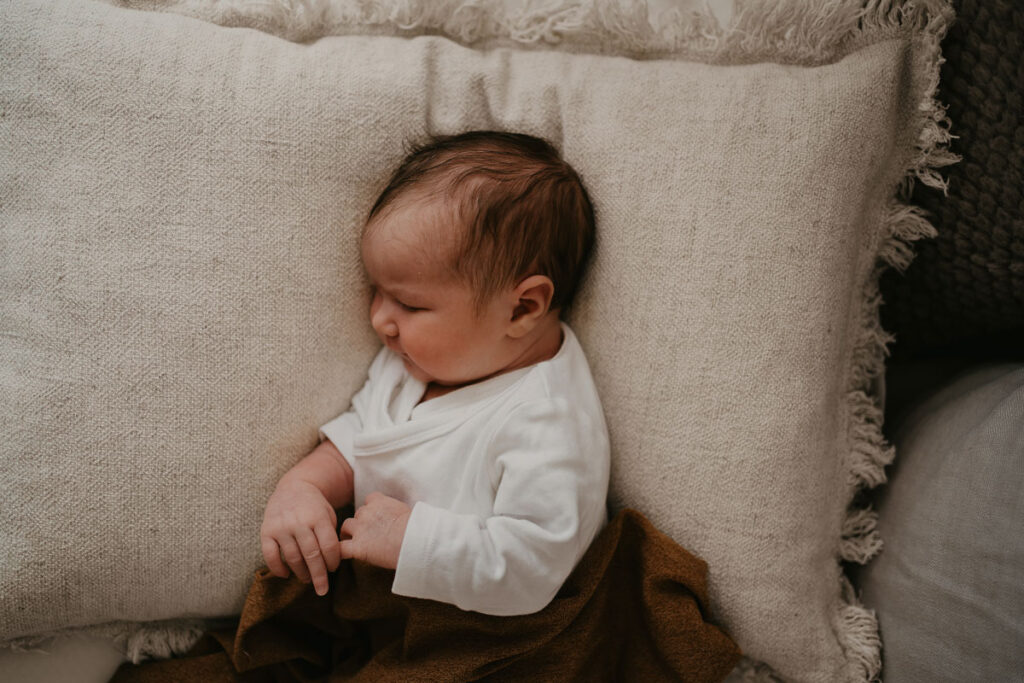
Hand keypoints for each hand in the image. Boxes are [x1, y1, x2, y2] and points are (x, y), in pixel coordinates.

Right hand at [260, 477, 339, 595]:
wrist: (293, 486)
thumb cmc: (315, 506)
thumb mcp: (328, 514)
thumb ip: (330, 535)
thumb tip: (332, 563)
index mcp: (318, 517)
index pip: (328, 546)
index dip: (332, 561)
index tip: (333, 569)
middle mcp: (299, 522)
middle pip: (312, 555)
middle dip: (319, 576)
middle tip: (322, 589)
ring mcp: (281, 527)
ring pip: (293, 558)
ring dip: (301, 573)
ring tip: (307, 579)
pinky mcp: (266, 531)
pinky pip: (270, 555)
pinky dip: (278, 568)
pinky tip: (286, 575)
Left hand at [339, 492, 411, 569]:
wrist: (414, 540)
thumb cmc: (416, 527)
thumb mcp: (405, 510)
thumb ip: (394, 510)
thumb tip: (396, 517)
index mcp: (379, 501)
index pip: (370, 500)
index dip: (372, 509)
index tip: (378, 517)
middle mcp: (366, 512)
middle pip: (358, 514)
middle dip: (362, 522)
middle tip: (370, 533)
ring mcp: (360, 529)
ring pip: (346, 527)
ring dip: (349, 533)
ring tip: (355, 542)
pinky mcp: (358, 547)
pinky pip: (341, 548)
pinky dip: (340, 552)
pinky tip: (342, 556)